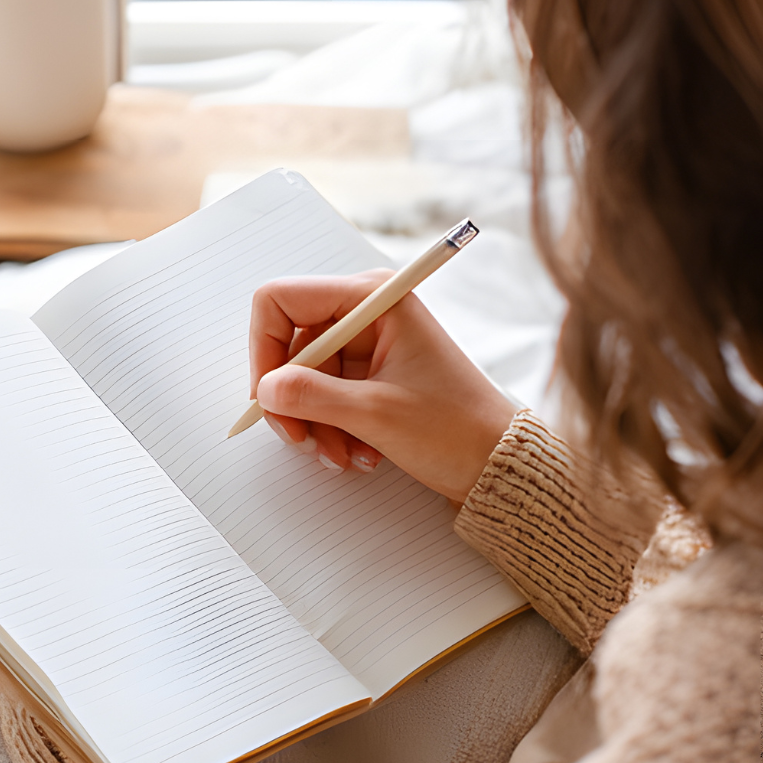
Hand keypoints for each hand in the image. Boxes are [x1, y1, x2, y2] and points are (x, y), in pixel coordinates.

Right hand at [249, 272, 515, 503]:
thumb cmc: (456, 428)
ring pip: (305, 378)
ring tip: (342, 456)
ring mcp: (370, 345)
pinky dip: (331, 428)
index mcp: (374, 299)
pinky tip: (357, 453)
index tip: (267, 394)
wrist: (497, 463)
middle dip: (293, 398)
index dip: (265, 347)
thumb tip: (265, 389)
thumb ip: (312, 396)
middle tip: (302, 439)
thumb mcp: (375, 414)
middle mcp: (368, 313)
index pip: (283, 299)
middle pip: (291, 345)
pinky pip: (326, 396)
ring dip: (314, 423)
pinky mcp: (372, 374)